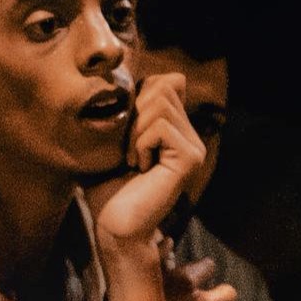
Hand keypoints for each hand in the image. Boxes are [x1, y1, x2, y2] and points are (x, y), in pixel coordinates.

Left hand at [82, 71, 205, 251]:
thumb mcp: (108, 142)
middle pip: (164, 85)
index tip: (124, 133)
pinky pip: (162, 126)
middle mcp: (189, 137)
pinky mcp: (190, 159)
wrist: (114, 226)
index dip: (139, 95)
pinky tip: (139, 167)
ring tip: (132, 159)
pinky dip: (140, 143)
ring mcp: (193, 148)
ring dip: (135, 131)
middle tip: (127, 149)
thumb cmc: (107, 190)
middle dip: (134, 112)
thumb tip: (117, 74)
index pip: (167, 81)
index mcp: (174, 130)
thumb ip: (120, 110)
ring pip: (161, 103)